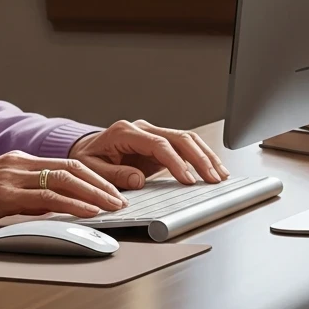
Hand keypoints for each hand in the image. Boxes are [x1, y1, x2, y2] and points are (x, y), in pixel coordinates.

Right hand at [0, 150, 128, 233]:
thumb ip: (26, 196)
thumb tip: (53, 207)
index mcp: (18, 161)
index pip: (66, 164)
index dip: (94, 177)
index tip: (113, 191)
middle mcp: (18, 164)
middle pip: (72, 168)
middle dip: (102, 184)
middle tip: (123, 199)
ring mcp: (11, 177)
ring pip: (64, 180)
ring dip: (94, 195)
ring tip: (114, 207)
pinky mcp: (2, 195)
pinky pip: (45, 198)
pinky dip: (72, 205)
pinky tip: (87, 213)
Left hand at [67, 119, 230, 189]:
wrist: (87, 150)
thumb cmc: (89, 159)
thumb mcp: (91, 168)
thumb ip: (113, 175)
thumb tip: (138, 180)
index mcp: (125, 132)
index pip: (158, 144)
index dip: (175, 162)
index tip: (188, 180)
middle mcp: (142, 128)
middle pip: (179, 138)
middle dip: (199, 159)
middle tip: (213, 179)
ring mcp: (153, 134)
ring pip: (187, 139)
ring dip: (206, 156)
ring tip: (220, 175)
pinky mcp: (161, 143)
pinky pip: (185, 147)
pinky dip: (201, 156)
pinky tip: (214, 169)